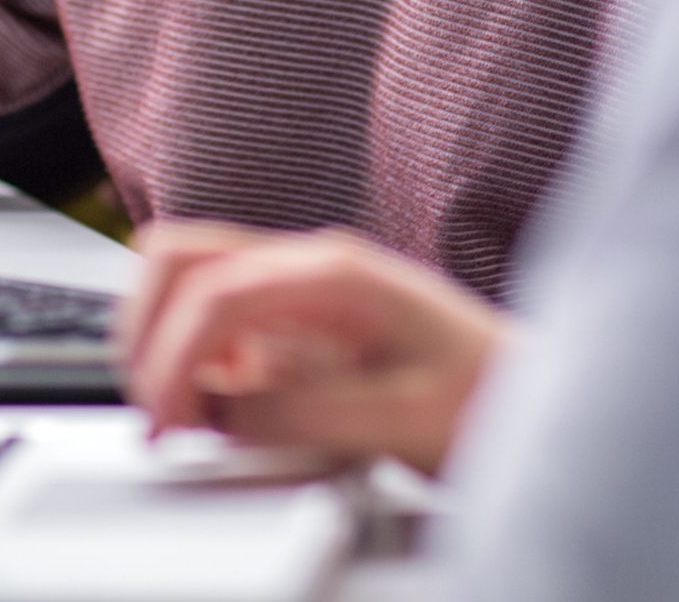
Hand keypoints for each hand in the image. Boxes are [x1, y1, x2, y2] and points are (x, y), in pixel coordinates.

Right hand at [116, 222, 509, 475]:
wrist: (532, 396)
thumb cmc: (487, 400)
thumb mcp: (400, 419)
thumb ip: (304, 412)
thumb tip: (223, 412)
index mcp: (336, 273)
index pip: (215, 292)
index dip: (172, 357)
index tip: (167, 421)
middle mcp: (310, 265)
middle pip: (183, 257)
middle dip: (146, 329)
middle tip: (155, 410)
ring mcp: (300, 289)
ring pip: (190, 279)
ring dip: (163, 338)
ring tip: (178, 411)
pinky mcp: (298, 323)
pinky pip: (218, 320)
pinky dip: (193, 356)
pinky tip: (214, 406)